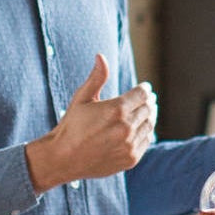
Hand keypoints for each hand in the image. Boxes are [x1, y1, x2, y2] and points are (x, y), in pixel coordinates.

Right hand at [25, 55, 156, 191]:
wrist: (64, 158)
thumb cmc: (71, 125)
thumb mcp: (82, 98)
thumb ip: (96, 77)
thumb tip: (101, 56)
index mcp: (116, 109)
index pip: (142, 94)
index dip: (145, 89)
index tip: (144, 88)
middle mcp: (126, 127)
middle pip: (148, 108)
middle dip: (148, 101)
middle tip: (147, 99)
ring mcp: (130, 144)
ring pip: (150, 124)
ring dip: (150, 116)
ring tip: (146, 111)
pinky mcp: (131, 159)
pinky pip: (146, 141)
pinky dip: (146, 132)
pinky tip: (141, 128)